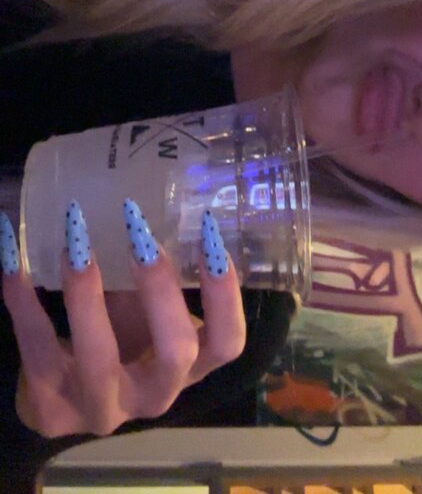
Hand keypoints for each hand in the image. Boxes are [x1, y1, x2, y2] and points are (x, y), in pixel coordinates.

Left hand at [0, 203, 245, 436]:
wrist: (64, 391)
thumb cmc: (121, 335)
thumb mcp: (146, 307)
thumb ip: (155, 267)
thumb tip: (152, 181)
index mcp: (190, 366)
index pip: (229, 341)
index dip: (225, 293)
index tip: (208, 229)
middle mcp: (157, 394)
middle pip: (176, 352)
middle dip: (159, 289)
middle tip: (138, 229)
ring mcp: (105, 408)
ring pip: (101, 360)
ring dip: (87, 295)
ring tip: (75, 241)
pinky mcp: (55, 411)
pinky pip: (38, 350)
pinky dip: (24, 301)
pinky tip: (15, 260)